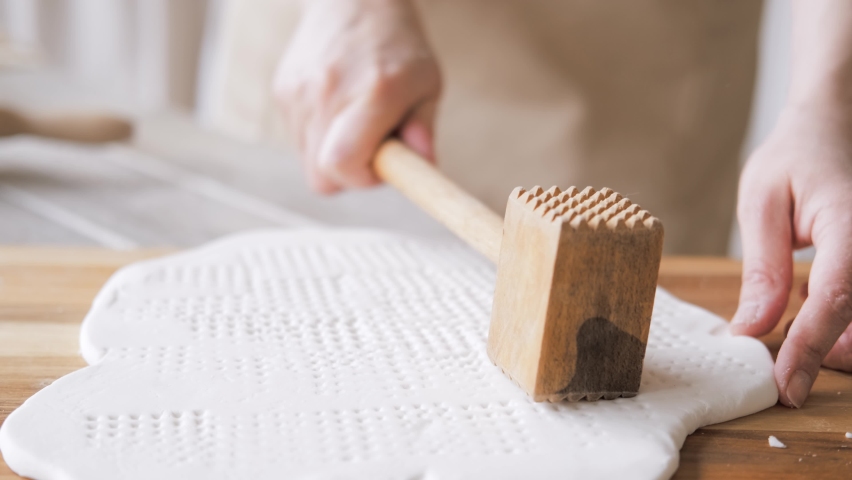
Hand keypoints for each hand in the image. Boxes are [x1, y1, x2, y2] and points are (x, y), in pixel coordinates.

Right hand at [274, 0, 440, 193]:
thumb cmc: (397, 44)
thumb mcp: (426, 81)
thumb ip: (423, 127)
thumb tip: (424, 163)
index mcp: (372, 92)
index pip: (343, 162)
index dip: (362, 179)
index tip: (381, 167)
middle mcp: (328, 93)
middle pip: (321, 176)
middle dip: (348, 175)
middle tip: (371, 150)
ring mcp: (299, 93)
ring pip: (307, 161)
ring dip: (332, 155)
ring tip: (354, 120)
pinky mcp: (282, 91)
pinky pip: (298, 138)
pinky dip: (318, 135)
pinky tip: (336, 106)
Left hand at [731, 103, 851, 407]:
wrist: (833, 124)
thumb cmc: (795, 156)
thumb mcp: (762, 204)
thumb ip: (762, 269)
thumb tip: (750, 329)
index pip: (835, 301)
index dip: (809, 351)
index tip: (785, 388)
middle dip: (831, 355)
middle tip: (785, 367)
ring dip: (841, 342)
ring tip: (795, 335)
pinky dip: (844, 320)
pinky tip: (809, 305)